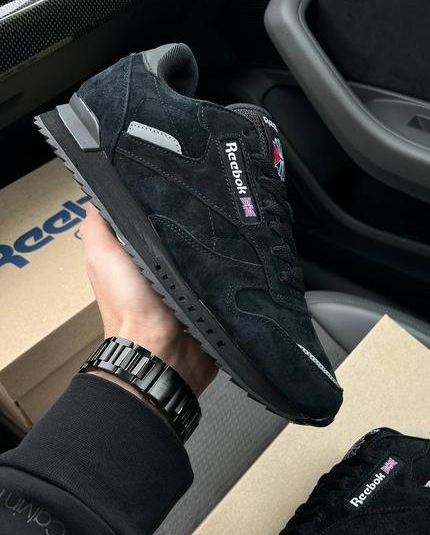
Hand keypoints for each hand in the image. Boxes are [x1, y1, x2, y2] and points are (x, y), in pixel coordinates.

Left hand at [80, 206, 216, 396]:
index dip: (151, 201)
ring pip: (198, 251)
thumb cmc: (129, 304)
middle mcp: (155, 268)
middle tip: (198, 202)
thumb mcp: (103, 256)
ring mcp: (181, 284)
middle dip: (184, 220)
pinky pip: (217, 274)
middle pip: (173, 232)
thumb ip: (98, 226)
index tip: (167, 184)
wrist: (162, 351)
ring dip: (206, 242)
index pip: (142, 219)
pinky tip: (226, 250)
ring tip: (216, 222)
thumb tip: (98, 195)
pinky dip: (221, 264)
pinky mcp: (203, 297)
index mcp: (130, 257)